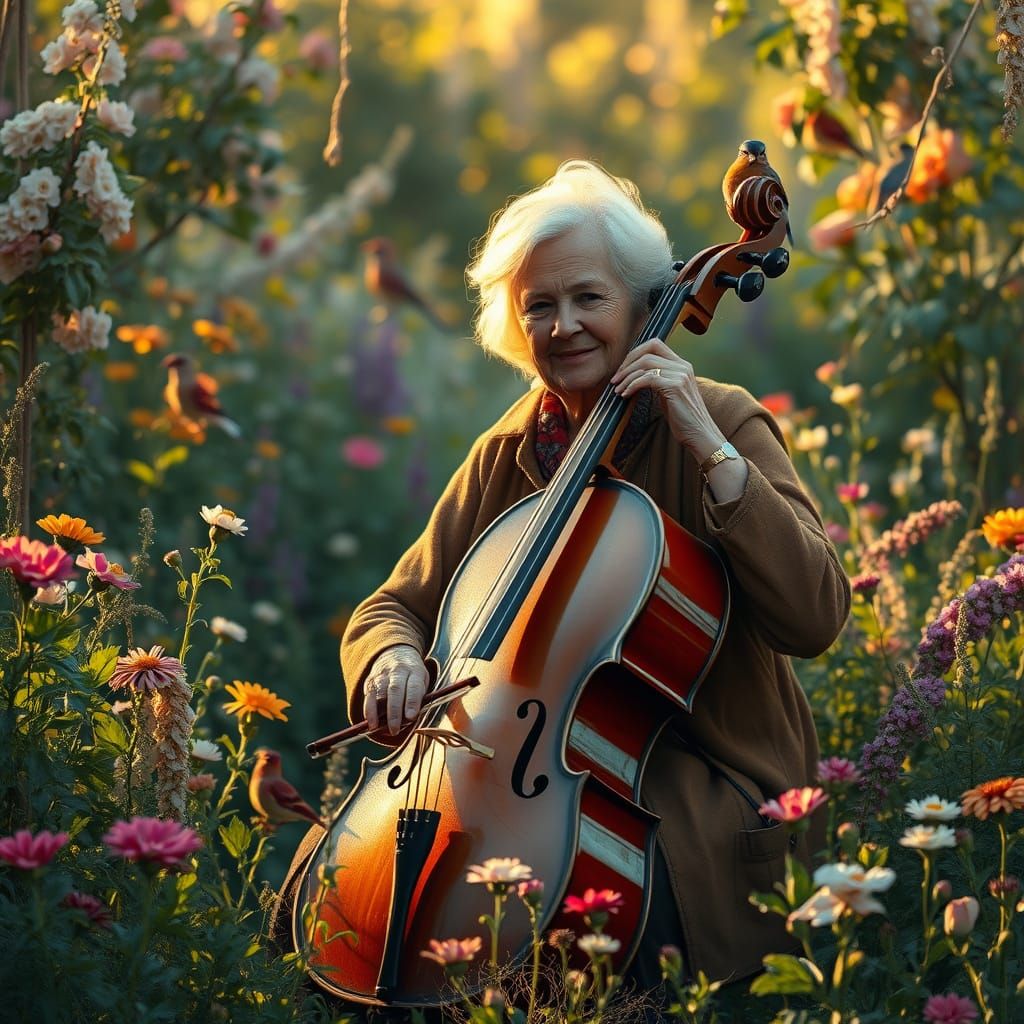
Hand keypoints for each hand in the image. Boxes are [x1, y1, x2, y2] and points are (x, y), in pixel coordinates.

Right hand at [363, 644, 429, 735]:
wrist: (396, 653)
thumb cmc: (413, 676)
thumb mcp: (423, 681)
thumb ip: (419, 698)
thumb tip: (412, 720)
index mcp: (415, 671)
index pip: (414, 686)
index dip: (412, 702)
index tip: (411, 717)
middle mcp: (398, 671)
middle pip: (395, 690)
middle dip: (394, 712)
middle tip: (394, 730)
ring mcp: (383, 674)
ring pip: (380, 693)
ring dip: (377, 713)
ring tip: (377, 729)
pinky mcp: (371, 680)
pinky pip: (368, 696)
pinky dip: (368, 710)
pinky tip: (369, 723)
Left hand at [609, 339, 724, 459]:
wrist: (699, 433)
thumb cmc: (682, 417)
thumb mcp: (669, 392)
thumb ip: (657, 379)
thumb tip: (634, 375)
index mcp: (681, 365)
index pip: (655, 344)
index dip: (635, 353)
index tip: (623, 369)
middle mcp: (682, 366)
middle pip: (648, 351)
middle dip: (627, 364)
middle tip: (615, 380)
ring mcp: (680, 375)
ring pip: (645, 364)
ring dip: (627, 377)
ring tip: (617, 390)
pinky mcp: (676, 386)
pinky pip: (647, 378)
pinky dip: (632, 386)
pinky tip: (625, 395)